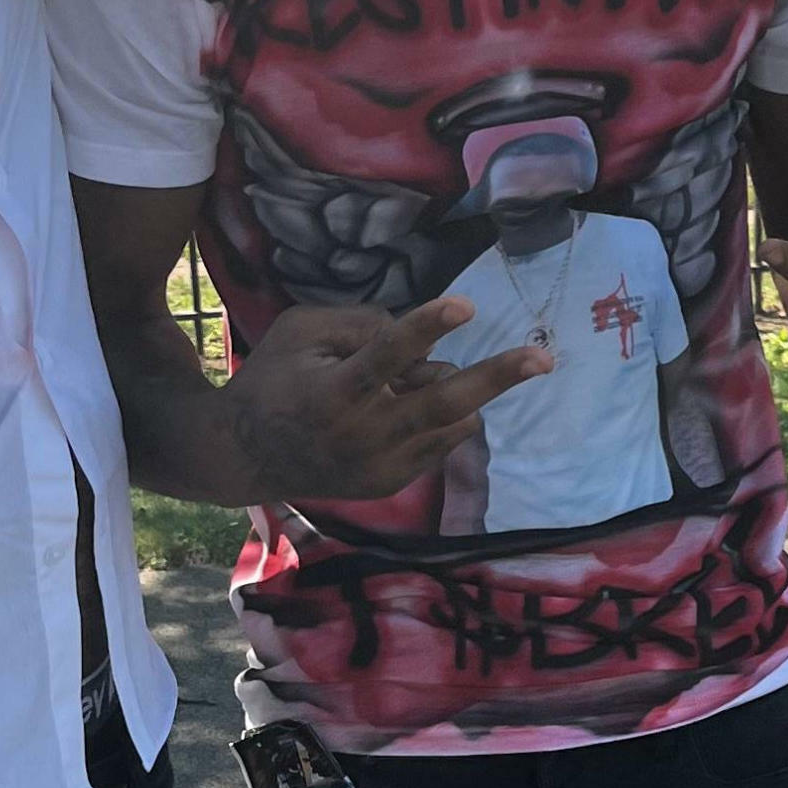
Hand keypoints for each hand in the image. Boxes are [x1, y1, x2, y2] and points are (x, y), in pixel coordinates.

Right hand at [224, 297, 547, 502]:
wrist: (244, 457)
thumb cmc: (274, 379)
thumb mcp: (300, 331)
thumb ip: (359, 324)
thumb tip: (419, 338)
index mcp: (333, 393)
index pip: (386, 356)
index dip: (425, 328)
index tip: (466, 305)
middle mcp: (362, 436)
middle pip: (442, 403)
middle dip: (495, 376)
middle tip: (543, 357)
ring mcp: (380, 467)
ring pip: (450, 422)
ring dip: (460, 390)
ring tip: (429, 378)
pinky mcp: (391, 483)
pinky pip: (441, 442)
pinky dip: (442, 416)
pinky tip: (412, 403)